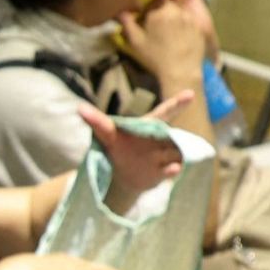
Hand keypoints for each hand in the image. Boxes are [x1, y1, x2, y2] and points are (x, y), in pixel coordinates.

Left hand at [80, 94, 195, 206]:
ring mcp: (163, 156)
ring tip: (182, 153)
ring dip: (179, 151)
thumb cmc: (118, 147)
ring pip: (176, 151)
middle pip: (174, 133)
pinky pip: (168, 170)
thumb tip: (79, 107)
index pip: (164, 113)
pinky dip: (172, 170)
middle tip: (189, 122)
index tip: (190, 94)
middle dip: (181, 129)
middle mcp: (161, 140)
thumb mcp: (107, 134)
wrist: (121, 176)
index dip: (177, 103)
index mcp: (150, 126)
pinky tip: (175, 169)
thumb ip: (97, 121)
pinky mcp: (161, 172)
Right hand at [121, 0, 215, 86]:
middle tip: (159, 20)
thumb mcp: (137, 42)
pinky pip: (189, 18)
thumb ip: (128, 24)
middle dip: (163, 7)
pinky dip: (184, 22)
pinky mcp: (198, 26)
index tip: (148, 7)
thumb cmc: (156, 58)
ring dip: (174, 14)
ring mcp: (189, 17)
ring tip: (170, 28)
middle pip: (168, 2)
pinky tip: (180, 34)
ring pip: (179, 9)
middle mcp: (175, 11)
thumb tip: (120, 12)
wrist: (181, 71)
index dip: (152, 0)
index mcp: (158, 12)